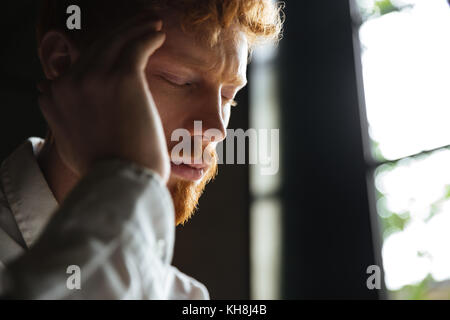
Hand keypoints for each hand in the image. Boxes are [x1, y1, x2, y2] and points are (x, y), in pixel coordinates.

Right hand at [37, 16, 169, 181]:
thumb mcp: (68, 143)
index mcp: (55, 98)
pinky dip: (147, 35)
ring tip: (152, 24)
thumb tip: (44, 91)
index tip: (113, 50)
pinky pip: (136, 46)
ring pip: (115, 41)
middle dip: (118, 33)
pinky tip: (158, 33)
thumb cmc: (104, 169)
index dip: (96, 55)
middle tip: (138, 26)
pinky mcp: (123, 77)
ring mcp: (94, 78)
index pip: (75, 66)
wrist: (121, 182)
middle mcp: (68, 84)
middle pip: (95, 49)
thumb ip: (57, 116)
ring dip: (135, 28)